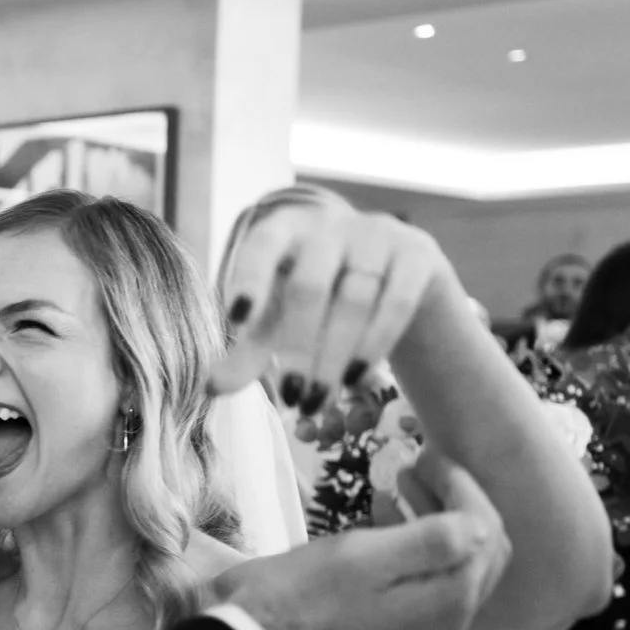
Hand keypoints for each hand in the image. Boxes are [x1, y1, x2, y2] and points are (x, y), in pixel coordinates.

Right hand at [210, 451, 511, 629]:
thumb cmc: (297, 603)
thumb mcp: (361, 558)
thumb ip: (431, 542)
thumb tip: (479, 525)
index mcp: (448, 598)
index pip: (484, 527)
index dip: (460, 483)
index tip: (423, 455)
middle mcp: (449, 623)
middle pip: (479, 550)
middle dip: (454, 501)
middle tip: (413, 470)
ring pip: (453, 568)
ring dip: (434, 523)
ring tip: (393, 491)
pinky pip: (427, 588)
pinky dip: (415, 552)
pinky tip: (378, 531)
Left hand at [212, 186, 463, 413]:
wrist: (396, 280)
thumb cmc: (320, 299)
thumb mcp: (280, 322)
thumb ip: (248, 351)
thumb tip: (211, 389)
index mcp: (285, 230)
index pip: (262, 246)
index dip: (250, 279)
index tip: (237, 319)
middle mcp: (331, 225)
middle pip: (310, 285)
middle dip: (299, 348)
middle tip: (293, 399)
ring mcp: (378, 234)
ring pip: (355, 299)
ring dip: (335, 357)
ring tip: (318, 404)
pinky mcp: (418, 254)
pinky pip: (397, 301)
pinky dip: (375, 344)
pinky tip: (356, 380)